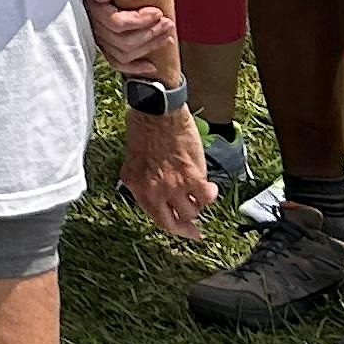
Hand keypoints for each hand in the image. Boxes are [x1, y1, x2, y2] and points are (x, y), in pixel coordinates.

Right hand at [70, 0, 178, 72]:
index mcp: (89, 8)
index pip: (117, 24)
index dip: (140, 21)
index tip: (157, 12)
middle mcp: (92, 26)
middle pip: (124, 42)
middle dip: (151, 34)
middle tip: (168, 22)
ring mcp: (97, 36)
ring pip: (124, 54)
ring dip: (149, 47)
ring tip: (168, 36)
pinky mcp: (103, 41)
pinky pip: (116, 62)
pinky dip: (134, 68)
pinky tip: (151, 67)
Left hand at [122, 107, 214, 236]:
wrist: (157, 111)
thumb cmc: (143, 127)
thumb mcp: (132, 159)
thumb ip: (142, 179)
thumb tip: (155, 192)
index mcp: (136, 186)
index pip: (156, 218)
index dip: (172, 228)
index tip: (184, 231)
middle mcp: (154, 191)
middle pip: (174, 222)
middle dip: (186, 227)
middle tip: (196, 229)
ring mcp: (173, 186)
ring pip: (192, 211)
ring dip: (198, 205)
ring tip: (199, 195)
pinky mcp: (192, 176)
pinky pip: (207, 197)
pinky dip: (211, 195)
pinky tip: (210, 188)